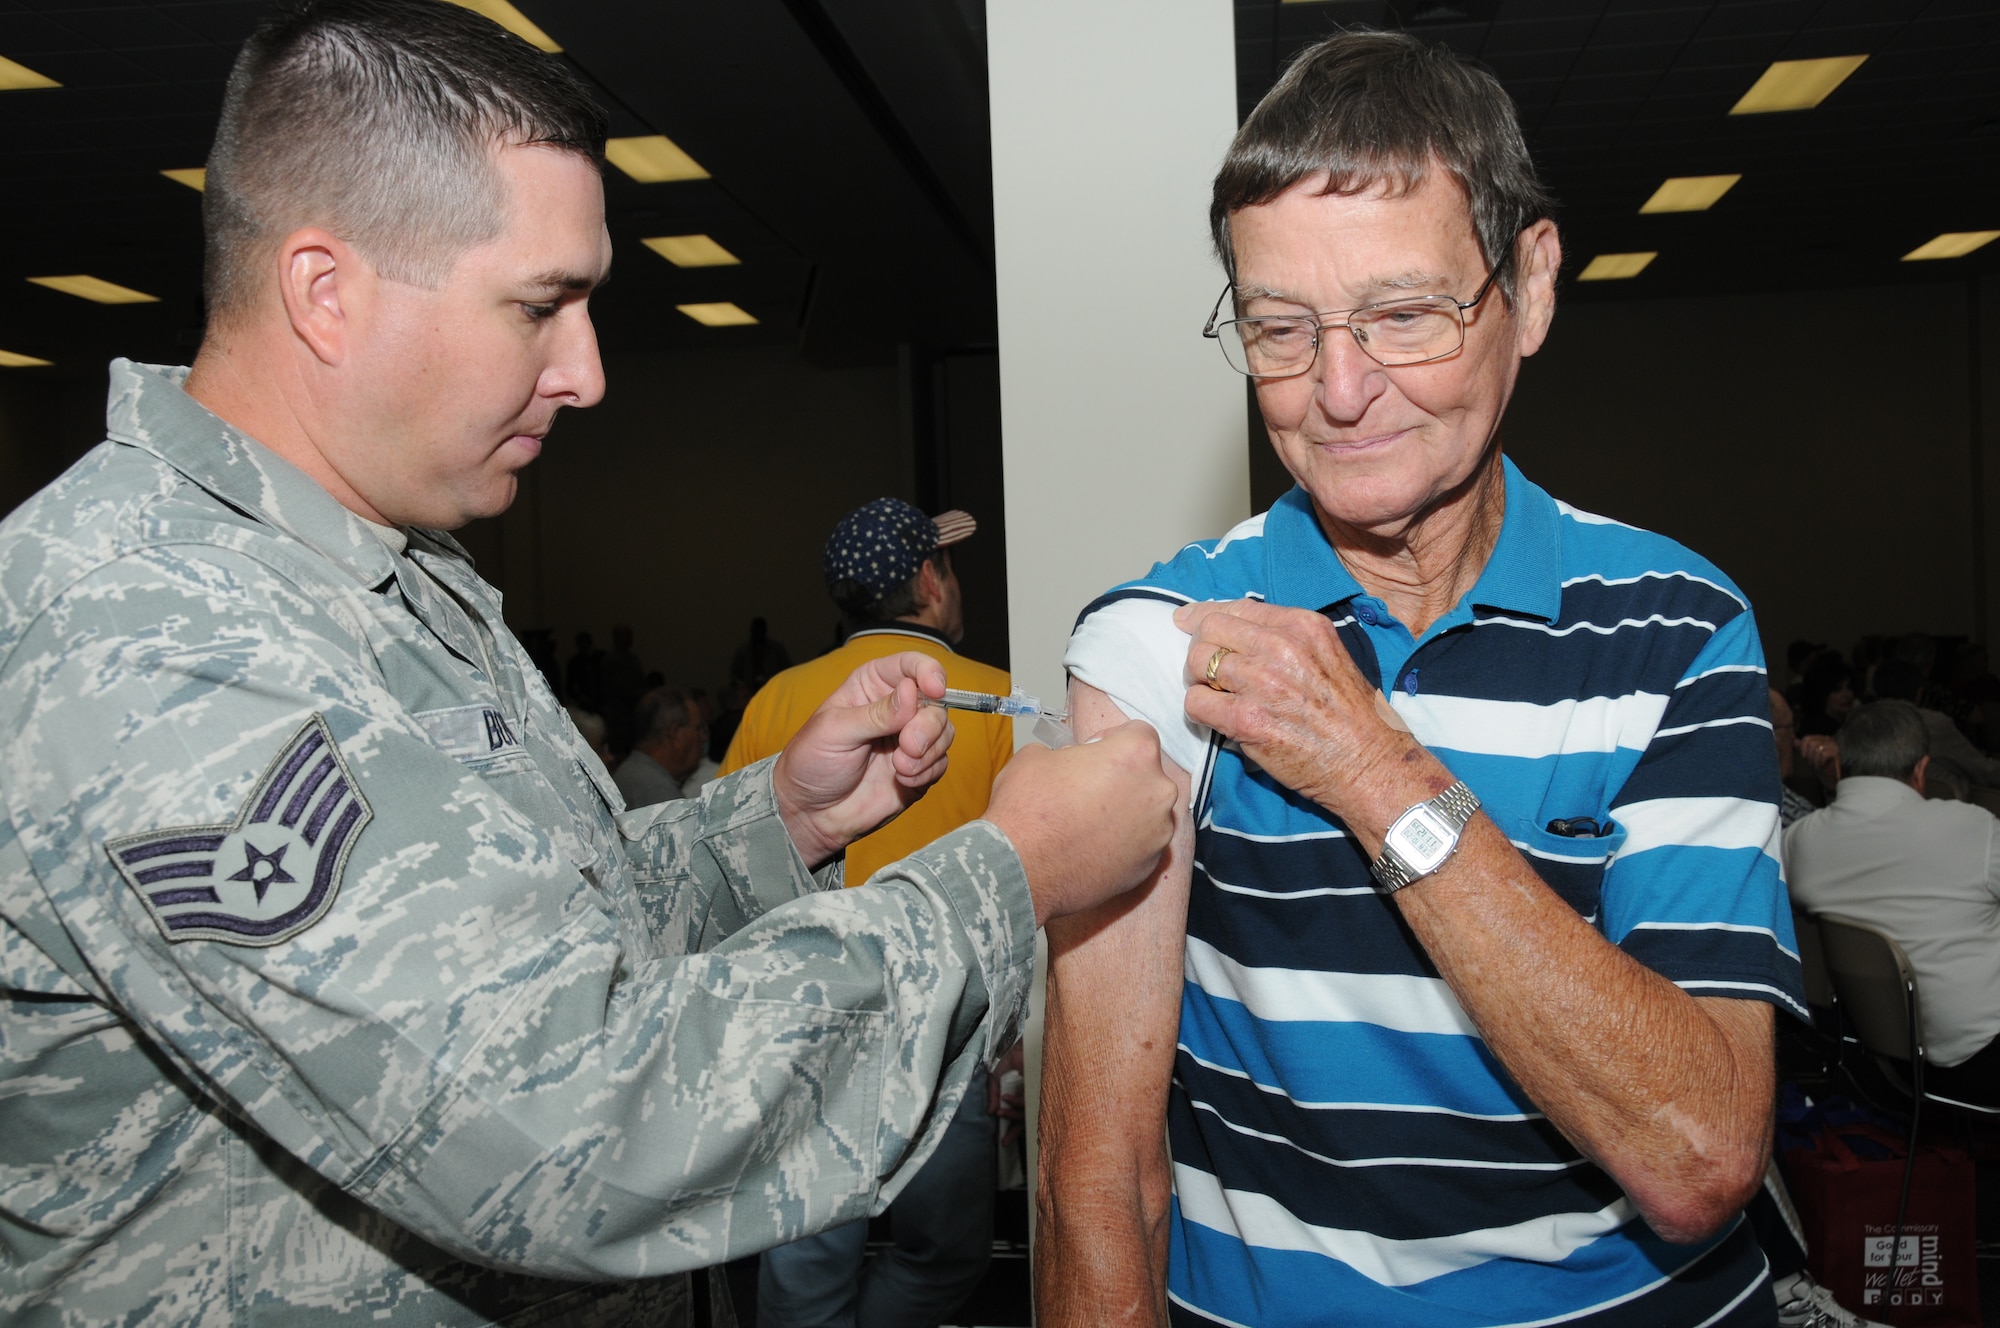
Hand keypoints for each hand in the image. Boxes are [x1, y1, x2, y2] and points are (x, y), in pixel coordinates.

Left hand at [773, 652, 952, 866]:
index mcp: (873, 685)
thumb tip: (911, 691)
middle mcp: (897, 709)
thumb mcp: (835, 731)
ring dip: (928, 750)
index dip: (928, 671)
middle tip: (908, 746)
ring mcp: (910, 739)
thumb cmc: (812, 762)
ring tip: (900, 768)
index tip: (935, 689)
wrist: (811, 813)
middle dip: (928, 725)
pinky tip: (902, 779)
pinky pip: (941, 762)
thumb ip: (875, 713)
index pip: (910, 665)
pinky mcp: (919, 768)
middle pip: (936, 701)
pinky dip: (927, 771)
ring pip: (944, 731)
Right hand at [984, 722, 1175, 927]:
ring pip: (1147, 812)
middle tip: (1087, 791)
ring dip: (1125, 813)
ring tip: (1088, 824)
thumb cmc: (1028, 813)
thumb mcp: (1037, 755)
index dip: (1111, 741)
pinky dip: (1123, 844)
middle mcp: (1157, 792)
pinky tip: (1091, 847)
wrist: (1019, 871)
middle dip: (1122, 779)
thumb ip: (1070, 752)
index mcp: (1136, 755)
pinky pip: (1141, 844)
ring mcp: (1158, 833)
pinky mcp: (1149, 866)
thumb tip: (1071, 761)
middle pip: (1147, 774)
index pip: (1139, 733)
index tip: (1094, 755)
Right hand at [988, 1039, 1025, 1146]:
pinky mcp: (1036, 1086)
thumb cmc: (1008, 1058)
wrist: (1014, 1044)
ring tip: (1000, 1112)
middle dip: (1014, 1132)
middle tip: (1004, 1141)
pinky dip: (1016, 1102)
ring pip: (1026, 1112)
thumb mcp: (995, 1078)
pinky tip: (1007, 1098)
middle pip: (1025, 1120)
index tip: (1003, 1141)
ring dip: (1011, 1114)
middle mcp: (1029, 1097)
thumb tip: (990, 1112)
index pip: (1019, 1118)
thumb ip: (993, 1095)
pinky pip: (1027, 1100)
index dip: (1012, 1131)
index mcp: (1020, 1097)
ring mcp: (1033, 1092)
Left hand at [1175, 598, 1431, 834]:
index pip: (1236, 607)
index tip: (1188, 621)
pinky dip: (1199, 710)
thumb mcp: (1329, 654)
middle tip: (1206, 669)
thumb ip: (1287, 638)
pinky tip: (1216, 717)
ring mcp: (1262, 683)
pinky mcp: (1246, 720)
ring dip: (1199, 680)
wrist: (1368, 762)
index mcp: (1301, 625)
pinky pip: (1196, 703)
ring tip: (1215, 694)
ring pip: (1197, 663)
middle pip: (1209, 630)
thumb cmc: (1352, 713)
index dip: (1204, 615)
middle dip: (1201, 647)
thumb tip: (1240, 631)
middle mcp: (1280, 647)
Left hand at [1798, 733, 1838, 788]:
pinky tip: (1821, 766)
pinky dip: (1819, 762)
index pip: (1807, 738)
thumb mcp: (1807, 754)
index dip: (1803, 749)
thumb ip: (1800, 746)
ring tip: (1816, 765)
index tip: (1804, 757)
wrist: (1828, 776)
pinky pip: (1823, 754)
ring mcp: (1833, 745)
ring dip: (1814, 760)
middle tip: (1811, 762)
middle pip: (1811, 743)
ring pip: (1817, 749)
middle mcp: (1828, 739)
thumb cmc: (1816, 764)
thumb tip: (1793, 739)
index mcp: (1820, 737)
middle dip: (1809, 755)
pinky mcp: (1836, 752)